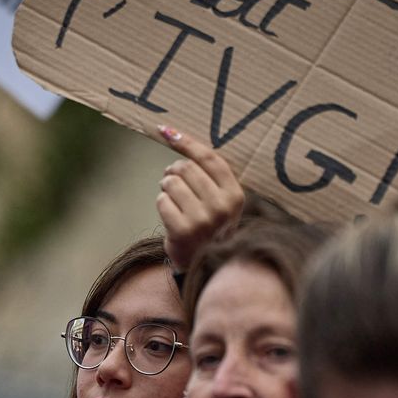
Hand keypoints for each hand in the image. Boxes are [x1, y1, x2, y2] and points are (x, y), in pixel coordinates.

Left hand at [156, 125, 243, 271]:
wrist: (206, 265)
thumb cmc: (210, 226)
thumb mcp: (222, 201)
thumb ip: (209, 175)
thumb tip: (175, 135)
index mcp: (235, 195)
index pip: (209, 159)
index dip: (187, 143)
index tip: (167, 132)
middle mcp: (222, 206)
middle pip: (187, 169)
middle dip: (174, 170)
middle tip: (171, 179)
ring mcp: (203, 219)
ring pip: (171, 183)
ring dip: (166, 187)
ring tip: (173, 198)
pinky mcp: (183, 230)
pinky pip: (162, 201)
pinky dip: (161, 204)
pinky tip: (170, 214)